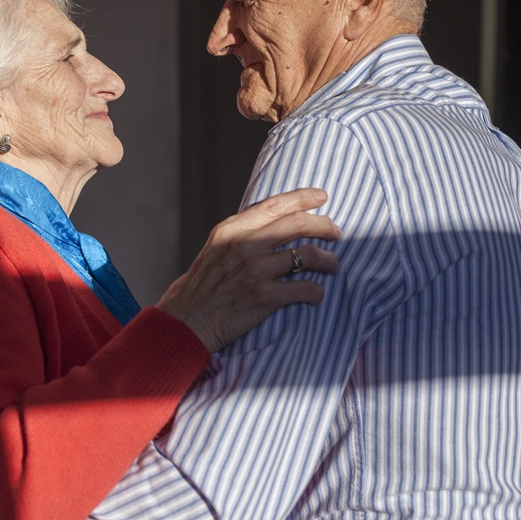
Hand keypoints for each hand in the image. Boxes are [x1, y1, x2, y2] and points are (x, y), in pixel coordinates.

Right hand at [156, 187, 339, 351]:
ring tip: (331, 266)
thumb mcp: (215, 250)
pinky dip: (316, 292)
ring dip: (327, 260)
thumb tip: (272, 226)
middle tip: (335, 233)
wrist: (185, 323)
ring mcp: (255, 271)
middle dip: (325, 226)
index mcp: (231, 230)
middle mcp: (244, 246)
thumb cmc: (201, 289)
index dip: (303, 198)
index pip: (274, 204)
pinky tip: (316, 295)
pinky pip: (305, 289)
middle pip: (298, 224)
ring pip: (308, 255)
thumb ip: (241, 236)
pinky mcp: (264, 297)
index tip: (322, 196)